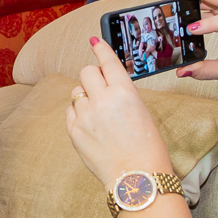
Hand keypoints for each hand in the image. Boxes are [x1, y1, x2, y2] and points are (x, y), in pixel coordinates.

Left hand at [66, 37, 172, 189]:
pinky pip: (70, 111)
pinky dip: (78, 113)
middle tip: (99, 87)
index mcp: (124, 92)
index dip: (100, 48)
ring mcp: (86, 116)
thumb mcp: (141, 111)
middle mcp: (102, 100)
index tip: (94, 41)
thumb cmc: (147, 147)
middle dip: (92, 76)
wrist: (137, 177)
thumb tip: (105, 84)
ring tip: (98, 113)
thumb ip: (121, 94)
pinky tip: (90, 124)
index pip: (108, 62)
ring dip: (85, 96)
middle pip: (86, 72)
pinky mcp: (74, 131)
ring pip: (76, 92)